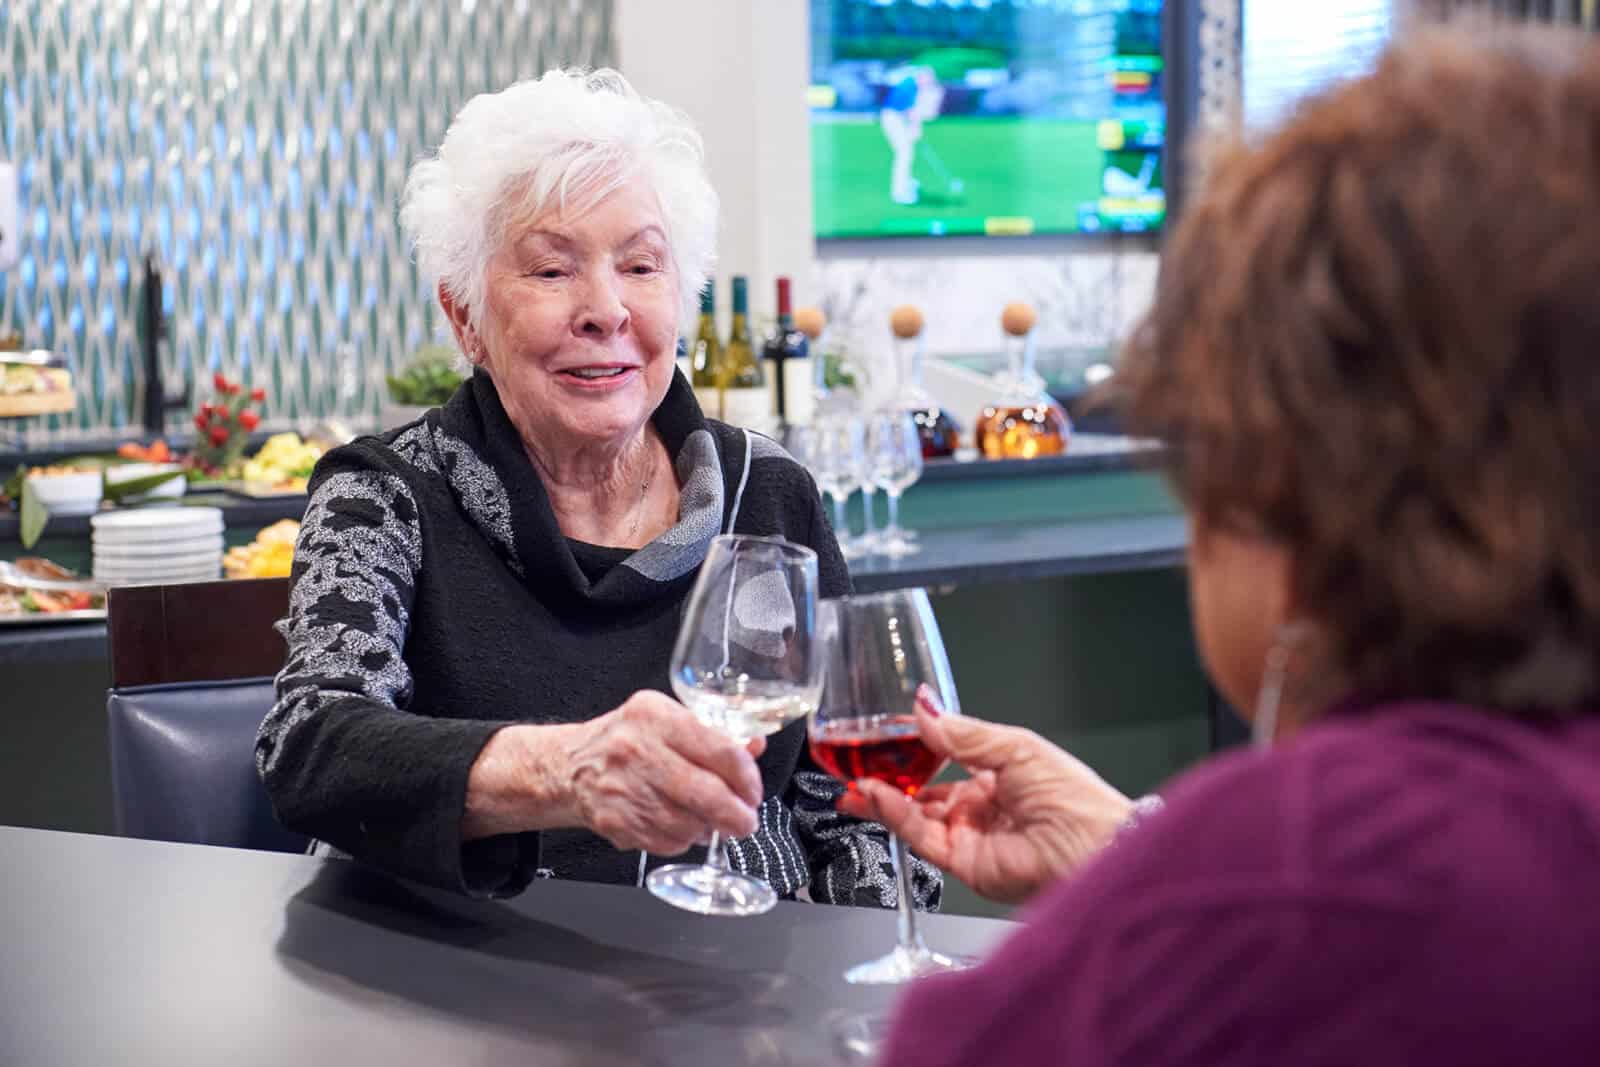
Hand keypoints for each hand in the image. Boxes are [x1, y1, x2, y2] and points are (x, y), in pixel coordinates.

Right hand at [463, 692, 765, 853]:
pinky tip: (680, 826)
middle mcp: (636, 750)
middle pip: (705, 794)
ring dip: (708, 828)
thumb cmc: (626, 741)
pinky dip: (682, 839)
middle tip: (746, 821)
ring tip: (710, 821)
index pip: (718, 749)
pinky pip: (666, 842)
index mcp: (656, 716)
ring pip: (688, 824)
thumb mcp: (666, 720)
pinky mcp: (615, 821)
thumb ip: (712, 734)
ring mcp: (623, 789)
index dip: (746, 777)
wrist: (569, 768)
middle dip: (736, 815)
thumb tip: (753, 746)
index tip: (754, 791)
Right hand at [837, 687, 1132, 904]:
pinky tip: (877, 795)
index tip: (884, 732)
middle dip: (887, 777)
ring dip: (883, 796)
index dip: (913, 746)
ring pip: (914, 815)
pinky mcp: (963, 863)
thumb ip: (961, 732)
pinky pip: (921, 837)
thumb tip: (923, 706)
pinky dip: (895, 815)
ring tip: (856, 779)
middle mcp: (983, 806)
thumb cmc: (1075, 799)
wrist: (1095, 850)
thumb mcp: (1013, 746)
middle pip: (922, 790)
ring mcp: (971, 835)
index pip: (944, 757)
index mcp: (1000, 773)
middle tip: (858, 760)